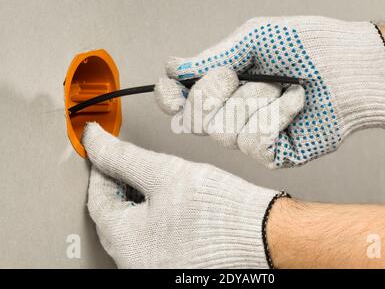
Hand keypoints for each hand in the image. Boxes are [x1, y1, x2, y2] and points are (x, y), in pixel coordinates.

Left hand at [82, 122, 284, 267]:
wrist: (263, 233)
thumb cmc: (220, 210)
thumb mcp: (164, 172)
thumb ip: (123, 157)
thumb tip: (95, 141)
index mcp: (126, 243)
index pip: (98, 199)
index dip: (101, 168)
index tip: (105, 151)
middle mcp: (135, 264)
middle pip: (113, 217)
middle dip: (118, 186)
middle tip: (128, 163)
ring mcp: (155, 268)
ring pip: (132, 230)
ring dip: (136, 203)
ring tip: (152, 182)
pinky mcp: (172, 267)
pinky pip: (150, 241)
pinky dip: (153, 220)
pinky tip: (166, 204)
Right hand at [155, 16, 384, 167]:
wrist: (350, 66)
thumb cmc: (308, 46)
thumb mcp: (254, 38)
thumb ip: (213, 56)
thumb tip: (175, 68)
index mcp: (223, 86)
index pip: (178, 101)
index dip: (169, 96)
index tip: (172, 85)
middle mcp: (232, 114)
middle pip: (194, 120)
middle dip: (216, 91)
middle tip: (242, 73)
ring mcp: (251, 136)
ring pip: (224, 132)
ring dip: (255, 100)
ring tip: (281, 86)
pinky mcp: (273, 154)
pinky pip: (255, 142)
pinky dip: (276, 116)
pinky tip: (295, 104)